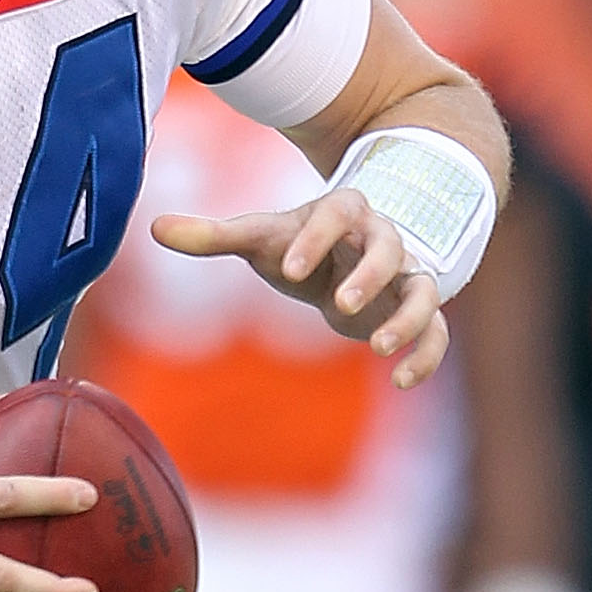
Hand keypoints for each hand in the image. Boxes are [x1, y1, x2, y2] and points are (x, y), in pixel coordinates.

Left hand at [152, 187, 449, 388]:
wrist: (341, 266)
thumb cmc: (296, 248)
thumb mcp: (259, 240)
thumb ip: (212, 235)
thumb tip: (154, 228)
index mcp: (344, 212)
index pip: (339, 212)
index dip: (318, 238)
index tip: (289, 271)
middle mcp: (383, 239)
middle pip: (390, 247)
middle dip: (370, 276)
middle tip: (342, 306)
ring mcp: (405, 276)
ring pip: (424, 290)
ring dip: (408, 318)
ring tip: (378, 350)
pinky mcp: (415, 311)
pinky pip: (437, 331)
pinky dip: (426, 354)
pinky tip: (401, 380)